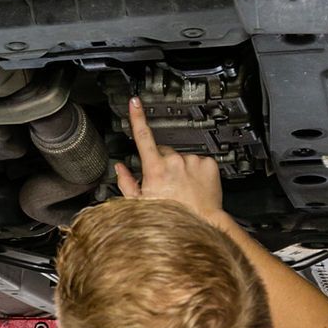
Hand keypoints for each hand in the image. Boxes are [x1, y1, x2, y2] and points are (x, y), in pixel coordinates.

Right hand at [114, 98, 224, 217]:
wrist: (201, 224)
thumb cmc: (169, 218)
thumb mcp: (139, 203)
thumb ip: (126, 182)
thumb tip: (119, 168)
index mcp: (155, 169)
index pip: (143, 137)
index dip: (137, 117)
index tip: (135, 103)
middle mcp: (174, 161)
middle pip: (164, 152)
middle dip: (162, 162)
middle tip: (165, 183)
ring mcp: (192, 162)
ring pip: (182, 158)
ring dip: (180, 169)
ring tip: (182, 188)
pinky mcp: (208, 165)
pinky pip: (198, 162)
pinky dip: (196, 171)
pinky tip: (194, 185)